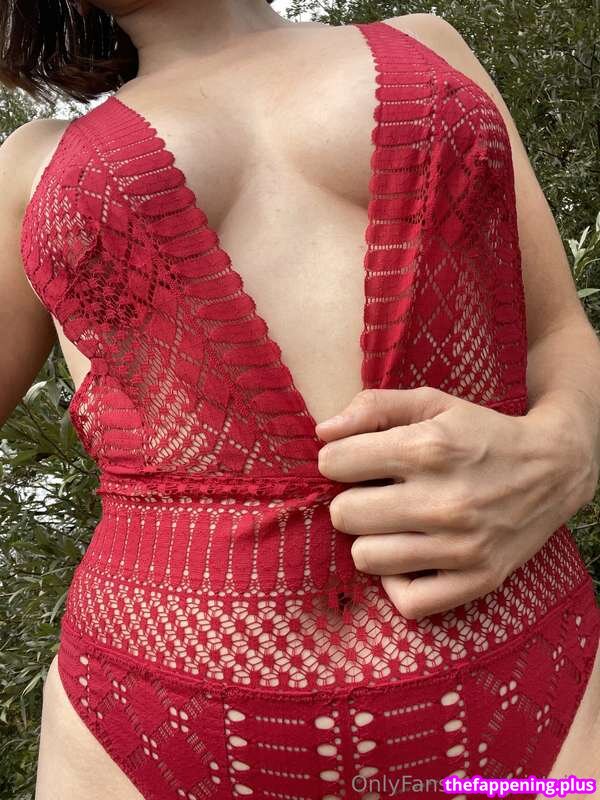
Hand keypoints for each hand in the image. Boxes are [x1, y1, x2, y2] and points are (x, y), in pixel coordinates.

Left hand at [315, 387, 593, 619]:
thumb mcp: (433, 403)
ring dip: (372, 539)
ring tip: (394, 523)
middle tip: (376, 494)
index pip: (334, 463)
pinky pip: (408, 602)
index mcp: (428, 449)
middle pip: (344, 515)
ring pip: (366, 558)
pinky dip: (399, 583)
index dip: (338, 459)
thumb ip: (374, 406)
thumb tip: (323, 433)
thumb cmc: (482, 433)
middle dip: (351, 500)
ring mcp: (461, 547)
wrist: (554, 469)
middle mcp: (443, 501)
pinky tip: (409, 557)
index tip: (356, 461)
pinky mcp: (477, 580)